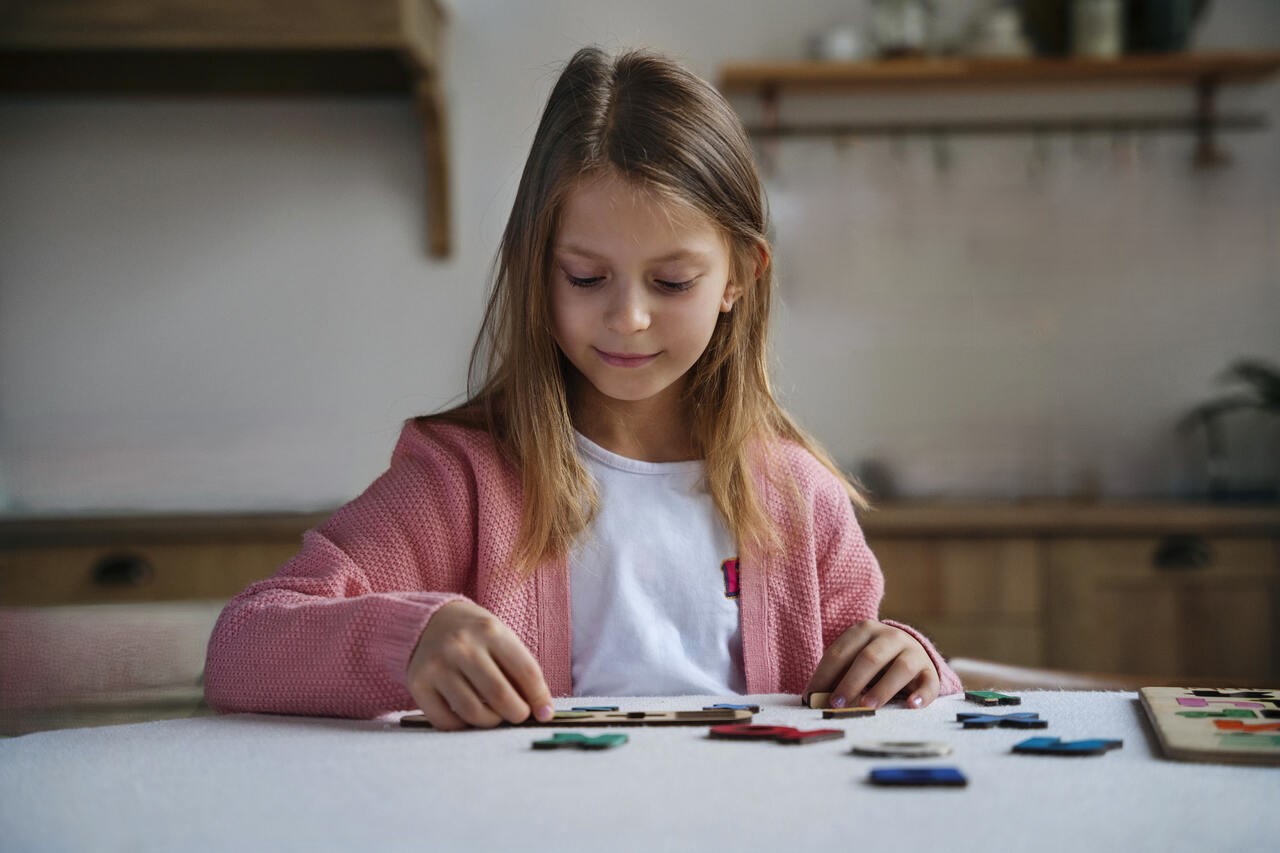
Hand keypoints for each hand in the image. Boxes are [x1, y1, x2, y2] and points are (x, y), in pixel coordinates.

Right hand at [407, 600, 553, 730]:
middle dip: (517, 714)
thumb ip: (520, 670)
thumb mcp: (500, 638)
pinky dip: (463, 726)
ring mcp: (437, 665)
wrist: (428, 621)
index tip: (545, 713)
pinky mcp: (418, 684)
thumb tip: (541, 711)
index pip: (526, 671)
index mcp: (490, 630)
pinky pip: (446, 722)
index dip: (540, 698)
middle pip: (499, 695)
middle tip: (518, 715)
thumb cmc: (475, 635)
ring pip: (473, 713)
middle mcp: (462, 646)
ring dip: (491, 722)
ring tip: (495, 715)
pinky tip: (468, 715)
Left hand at [804, 619, 939, 709]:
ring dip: (883, 688)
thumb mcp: (854, 661)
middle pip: (869, 658)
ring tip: (867, 706)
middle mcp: (890, 636)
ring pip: (900, 668)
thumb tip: (813, 699)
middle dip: (850, 682)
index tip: (811, 697)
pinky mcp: (930, 670)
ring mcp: (913, 652)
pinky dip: (921, 695)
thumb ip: (837, 676)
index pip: (840, 652)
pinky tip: (911, 705)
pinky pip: (929, 682)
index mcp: (864, 630)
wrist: (911, 652)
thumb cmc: (873, 662)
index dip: (824, 675)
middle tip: (836, 704)